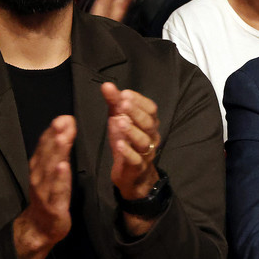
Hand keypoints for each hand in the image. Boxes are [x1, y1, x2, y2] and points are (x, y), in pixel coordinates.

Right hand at [13, 115, 75, 258]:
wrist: (40, 227)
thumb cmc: (49, 195)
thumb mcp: (52, 169)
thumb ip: (59, 147)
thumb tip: (66, 122)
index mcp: (39, 167)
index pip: (44, 146)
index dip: (53, 131)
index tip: (65, 117)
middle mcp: (38, 177)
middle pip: (47, 154)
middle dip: (54, 137)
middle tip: (63, 122)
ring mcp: (44, 191)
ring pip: (50, 170)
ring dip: (56, 153)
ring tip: (62, 138)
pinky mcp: (53, 206)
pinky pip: (57, 191)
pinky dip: (59, 179)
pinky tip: (63, 167)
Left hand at [102, 82, 160, 199]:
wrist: (131, 173)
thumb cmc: (126, 142)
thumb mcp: (119, 120)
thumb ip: (115, 103)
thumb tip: (107, 85)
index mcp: (149, 123)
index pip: (150, 109)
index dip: (139, 101)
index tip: (125, 94)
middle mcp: (151, 136)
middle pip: (148, 123)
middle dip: (136, 112)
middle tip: (122, 104)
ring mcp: (146, 152)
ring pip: (143, 141)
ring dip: (132, 130)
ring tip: (120, 122)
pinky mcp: (137, 167)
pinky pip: (135, 159)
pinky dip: (128, 152)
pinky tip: (118, 144)